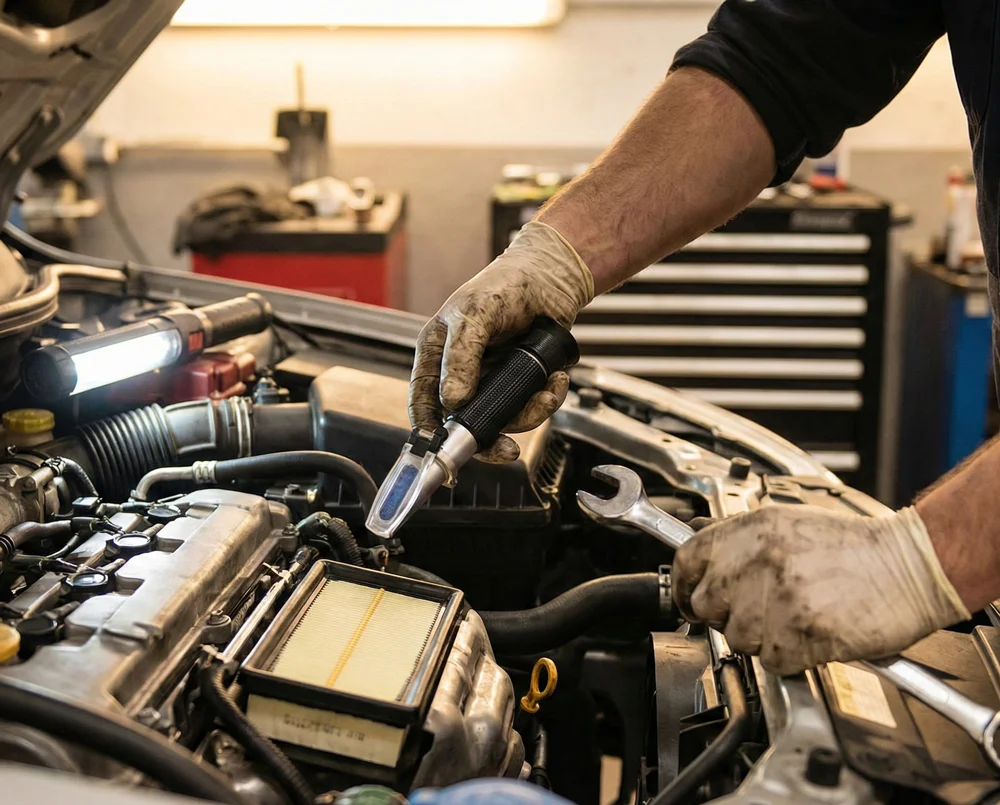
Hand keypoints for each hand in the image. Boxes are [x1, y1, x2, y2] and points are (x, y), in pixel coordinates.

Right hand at [409, 221, 593, 461]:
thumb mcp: (474, 315)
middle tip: (507, 450)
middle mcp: (461, 374)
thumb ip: (460, 358)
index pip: (423, 404)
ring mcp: (492, 381)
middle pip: (465, 423)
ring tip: (547, 391)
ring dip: (529, 414)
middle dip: (490, 438)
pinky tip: (556, 380)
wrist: (550, 278)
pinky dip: (547, 400)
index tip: (447, 453)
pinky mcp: (520, 383)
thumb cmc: (503, 286)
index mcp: (436, 357)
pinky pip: (530, 407)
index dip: (431, 433)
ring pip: (503, 420)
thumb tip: (454, 401)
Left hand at [671, 505, 969, 674]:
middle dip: (725, 615)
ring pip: (737, 638)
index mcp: (754, 530)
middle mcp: (760, 560)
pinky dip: (789, 656)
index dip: (681, 585)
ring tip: (793, 619)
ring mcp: (780, 597)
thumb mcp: (788, 523)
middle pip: (706, 605)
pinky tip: (809, 635)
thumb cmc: (855, 548)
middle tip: (754, 613)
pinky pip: (772, 660)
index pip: (687, 559)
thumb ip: (740, 540)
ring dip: (761, 638)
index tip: (686, 598)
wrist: (910, 566)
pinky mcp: (802, 633)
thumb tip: (701, 555)